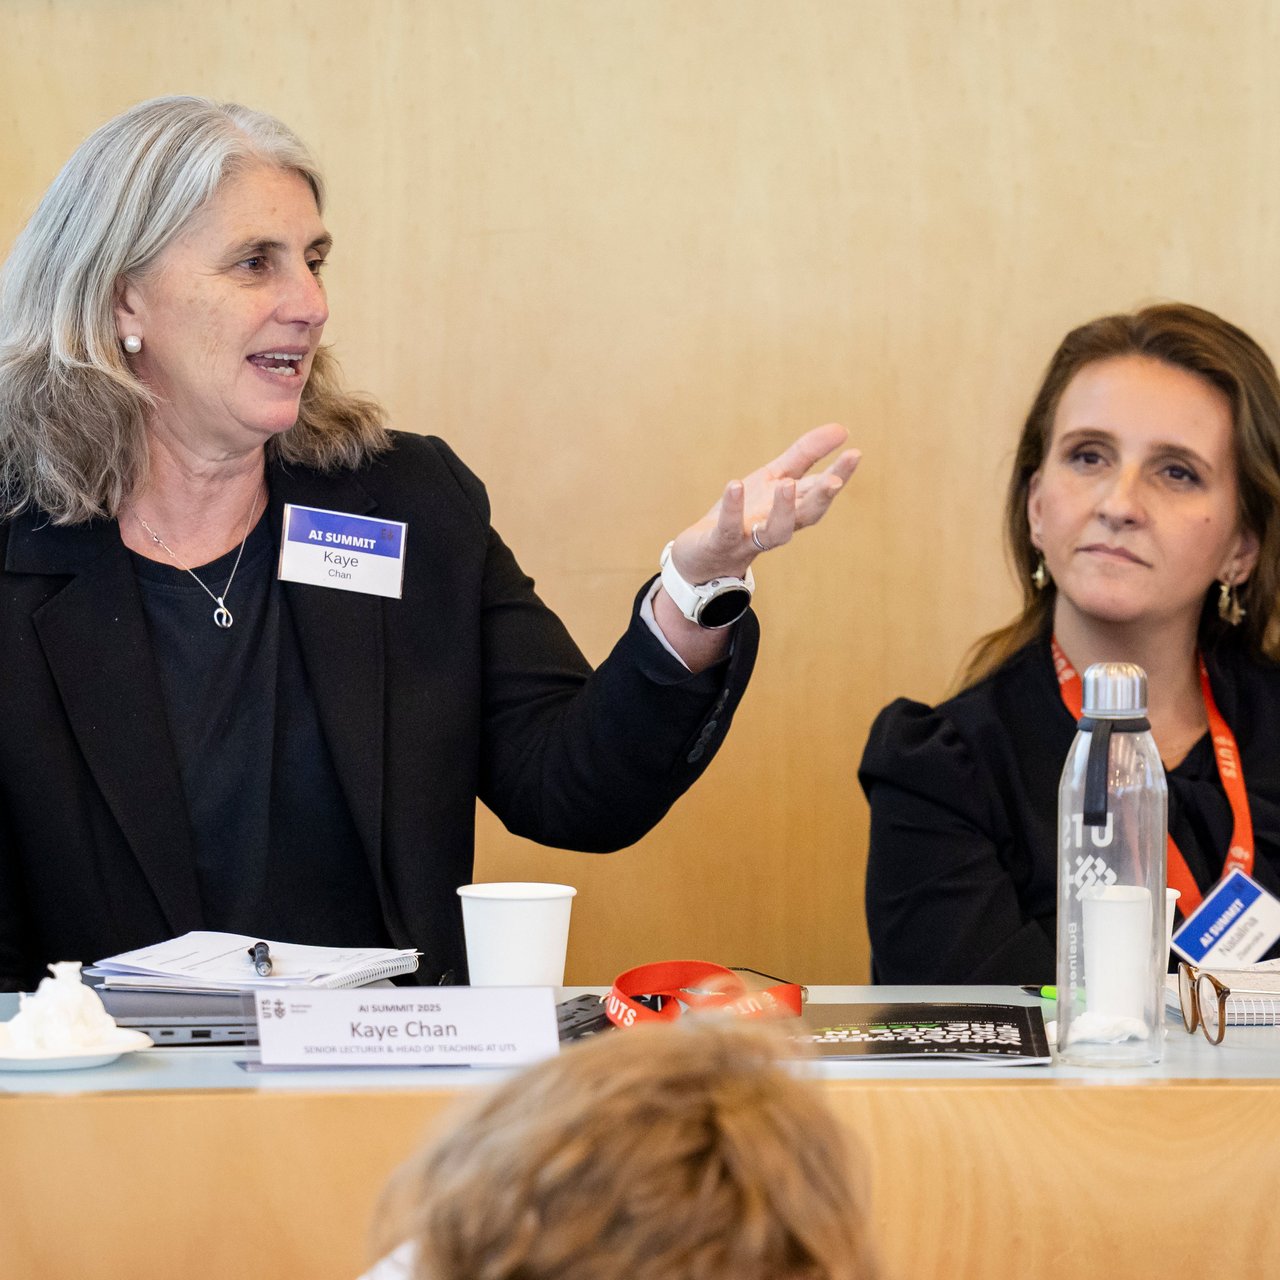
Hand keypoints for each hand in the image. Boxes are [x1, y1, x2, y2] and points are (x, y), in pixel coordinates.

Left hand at [669, 423, 859, 582]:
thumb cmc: (746, 514)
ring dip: (783, 509)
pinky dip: (732, 509)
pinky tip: (735, 485)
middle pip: (805, 515)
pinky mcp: (721, 543)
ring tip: (787, 484)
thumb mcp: (774, 478)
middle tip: (834, 480)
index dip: (839, 474)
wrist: (704, 555)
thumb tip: (842, 429)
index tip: (855, 453)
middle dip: (821, 498)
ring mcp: (750, 537)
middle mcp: (777, 526)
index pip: (819, 490)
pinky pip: (729, 529)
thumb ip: (806, 455)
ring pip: (775, 531)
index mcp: (792, 508)